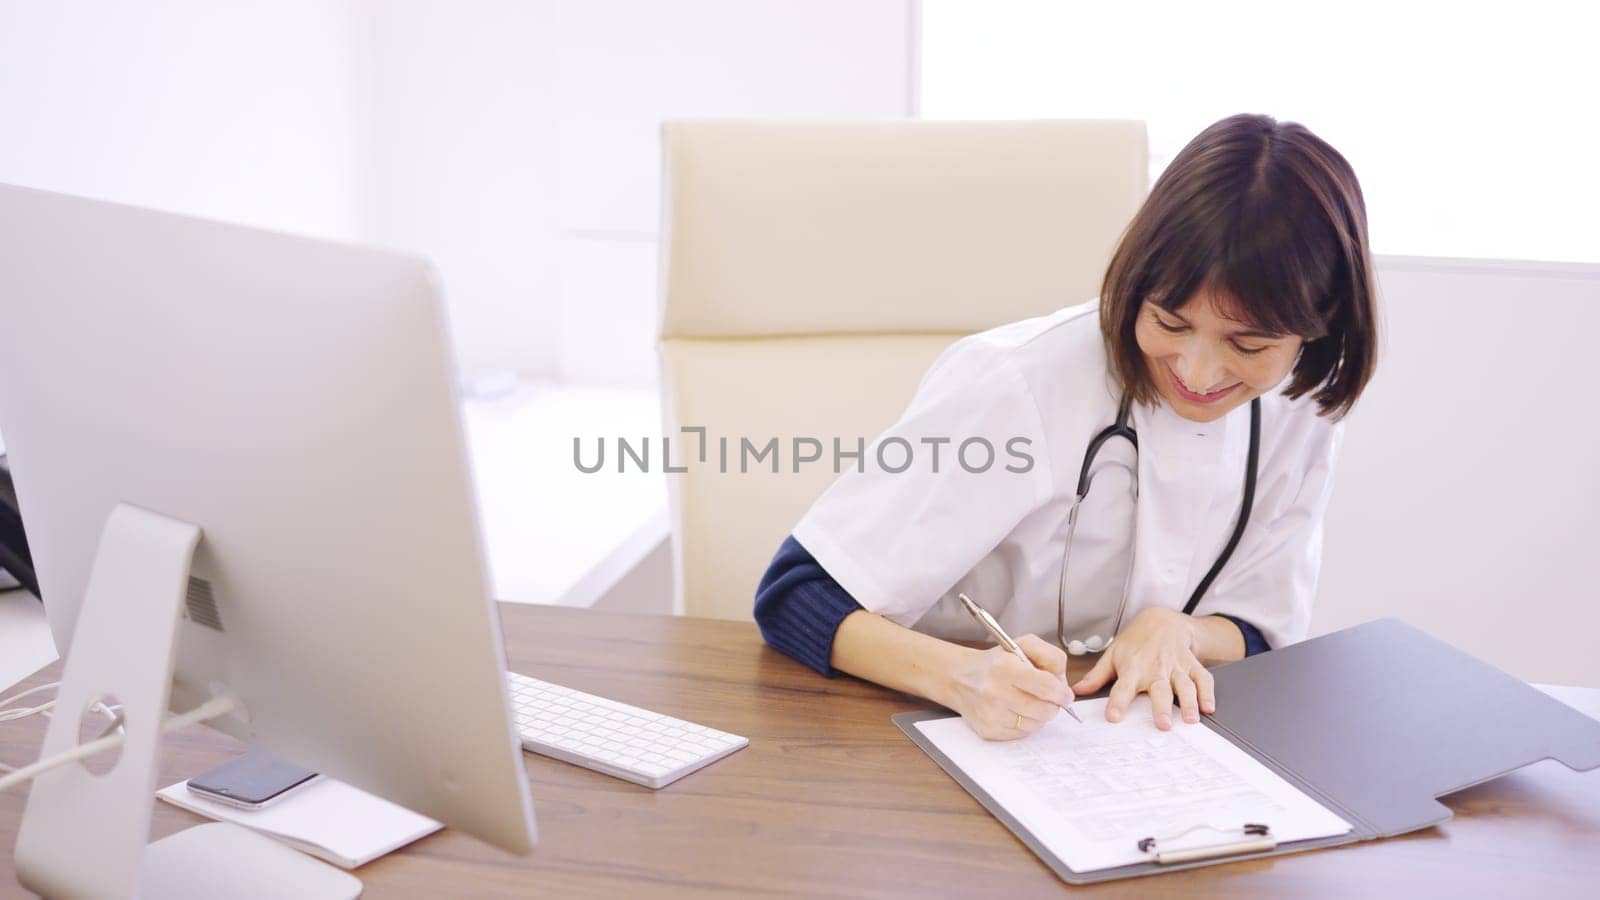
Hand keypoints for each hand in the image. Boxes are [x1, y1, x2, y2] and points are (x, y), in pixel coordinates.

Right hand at [948, 634, 1072, 740]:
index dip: (1062, 693)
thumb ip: (1050, 657)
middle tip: (1047, 697)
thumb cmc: (996, 662)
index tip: (1065, 694)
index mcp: (1005, 667)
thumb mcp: (1023, 645)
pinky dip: (1025, 723)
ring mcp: (991, 714)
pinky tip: (1015, 710)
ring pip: (1036, 724)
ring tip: (1027, 701)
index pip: (1047, 687)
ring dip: (1039, 714)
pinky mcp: (988, 730)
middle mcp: (995, 692)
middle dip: (1053, 704)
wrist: (960, 678)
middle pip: (1045, 710)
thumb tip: (1063, 683)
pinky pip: (1022, 734)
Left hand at [1070, 608, 1215, 729]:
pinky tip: (1209, 707)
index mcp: (1133, 667)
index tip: (1113, 717)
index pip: (1122, 687)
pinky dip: (1207, 693)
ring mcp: (1176, 667)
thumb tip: (1077, 691)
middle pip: (1159, 689)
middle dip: (1161, 707)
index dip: (1118, 702)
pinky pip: (1203, 679)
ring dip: (1189, 702)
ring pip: (1184, 685)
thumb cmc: (1136, 641)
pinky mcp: (1192, 666)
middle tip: (1162, 724)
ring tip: (1190, 719)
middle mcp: (1156, 668)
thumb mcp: (1113, 654)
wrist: (1162, 620)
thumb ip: (1097, 676)